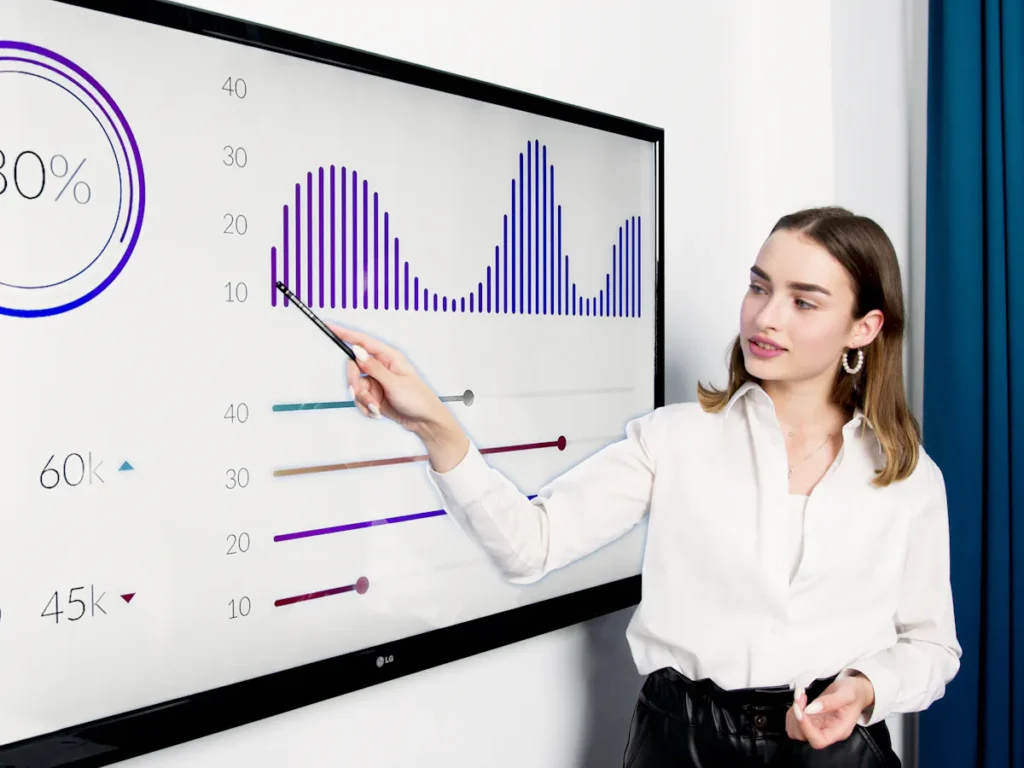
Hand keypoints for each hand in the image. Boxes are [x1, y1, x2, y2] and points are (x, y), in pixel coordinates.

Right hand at [328, 324, 468, 470]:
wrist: (424, 421)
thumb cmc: (418, 400)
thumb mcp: (395, 384)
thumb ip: (374, 368)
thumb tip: (358, 352)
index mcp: (389, 358)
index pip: (363, 342)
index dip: (345, 334)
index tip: (330, 327)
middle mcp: (381, 368)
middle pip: (354, 368)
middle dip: (356, 385)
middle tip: (364, 395)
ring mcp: (377, 382)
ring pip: (355, 386)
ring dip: (364, 400)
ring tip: (377, 407)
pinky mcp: (374, 395)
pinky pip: (359, 399)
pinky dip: (366, 407)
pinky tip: (377, 411)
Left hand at [785, 674, 874, 748]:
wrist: (856, 690)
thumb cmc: (854, 692)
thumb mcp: (846, 694)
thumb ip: (830, 702)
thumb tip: (809, 709)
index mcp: (838, 731)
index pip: (818, 741)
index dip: (805, 727)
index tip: (801, 709)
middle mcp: (826, 732)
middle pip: (803, 735)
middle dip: (797, 716)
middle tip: (801, 696)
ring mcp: (818, 726)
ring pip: (795, 729)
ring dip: (793, 713)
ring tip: (800, 696)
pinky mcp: (811, 719)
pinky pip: (794, 722)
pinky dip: (792, 710)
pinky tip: (799, 699)